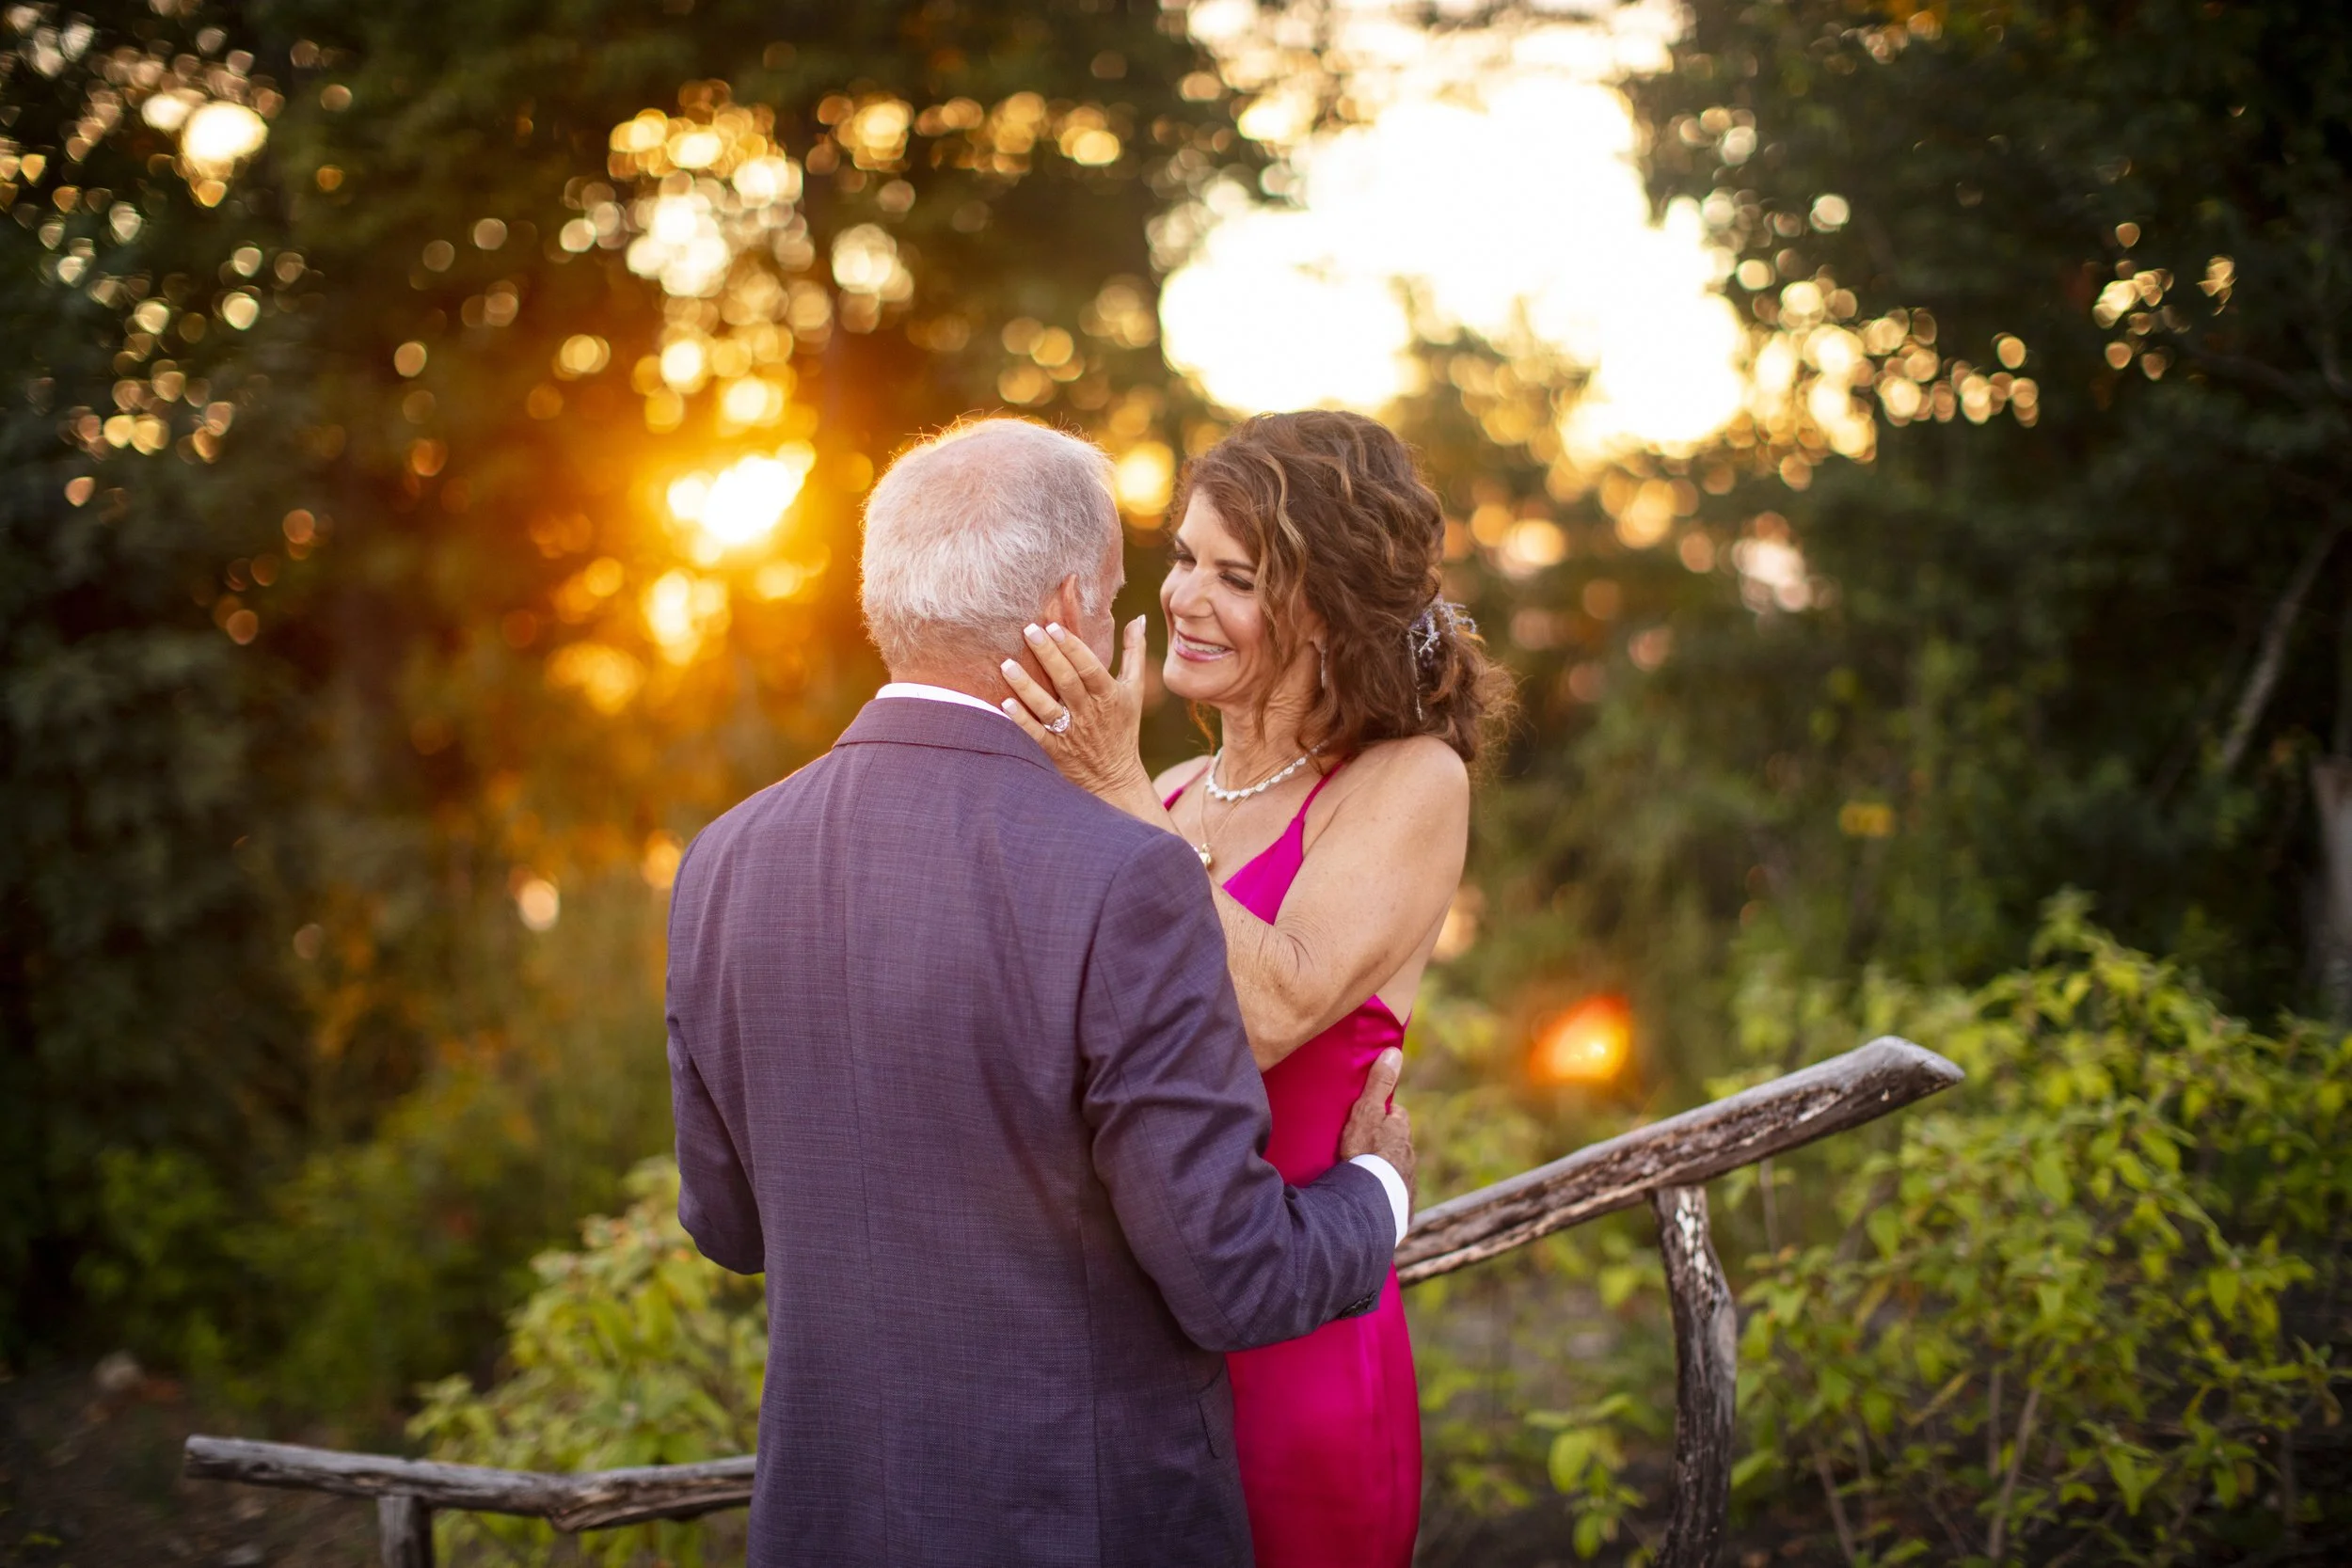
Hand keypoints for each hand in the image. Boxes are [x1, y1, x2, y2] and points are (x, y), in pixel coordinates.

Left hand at [999, 616, 1153, 806]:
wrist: (1115, 777)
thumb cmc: (1123, 726)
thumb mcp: (1134, 689)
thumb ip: (1134, 652)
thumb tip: (1138, 618)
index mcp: (1108, 695)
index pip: (1089, 667)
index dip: (1072, 647)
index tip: (1054, 626)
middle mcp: (1089, 712)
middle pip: (1066, 681)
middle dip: (1047, 655)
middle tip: (1028, 630)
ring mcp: (1071, 732)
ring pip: (1047, 707)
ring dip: (1026, 686)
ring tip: (1006, 664)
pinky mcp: (1055, 750)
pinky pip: (1036, 733)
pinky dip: (1021, 719)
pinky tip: (1004, 702)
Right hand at [1337, 1047, 1414, 1214]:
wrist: (1371, 1202)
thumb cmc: (1365, 1152)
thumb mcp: (1367, 1113)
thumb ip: (1379, 1084)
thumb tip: (1395, 1052)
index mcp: (1401, 1132)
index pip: (1395, 1115)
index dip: (1382, 1114)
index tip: (1368, 1116)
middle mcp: (1409, 1156)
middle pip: (1396, 1143)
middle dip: (1383, 1143)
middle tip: (1360, 1145)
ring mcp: (1406, 1183)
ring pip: (1395, 1169)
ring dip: (1382, 1169)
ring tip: (1361, 1173)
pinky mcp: (1401, 1207)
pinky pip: (1391, 1195)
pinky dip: (1381, 1193)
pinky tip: (1367, 1196)